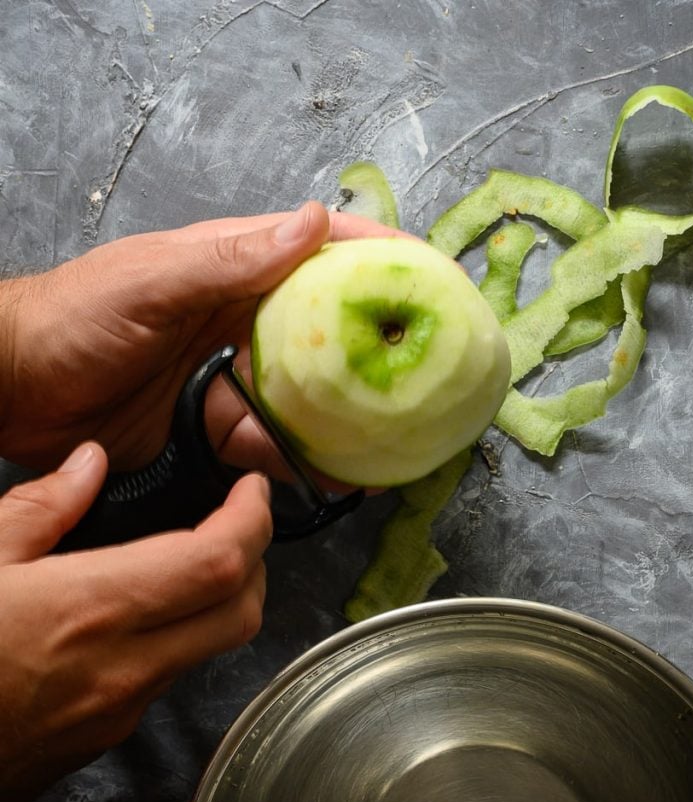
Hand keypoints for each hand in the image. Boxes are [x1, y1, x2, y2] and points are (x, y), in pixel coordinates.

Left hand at [0, 202, 401, 472]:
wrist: (11, 389)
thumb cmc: (72, 317)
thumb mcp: (152, 279)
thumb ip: (230, 259)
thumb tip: (316, 222)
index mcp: (235, 269)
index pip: (324, 254)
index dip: (384, 259)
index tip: (437, 280)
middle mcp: (244, 322)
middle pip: (331, 333)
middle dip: (381, 350)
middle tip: (433, 373)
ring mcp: (232, 379)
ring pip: (309, 398)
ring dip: (349, 419)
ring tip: (397, 439)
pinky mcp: (213, 429)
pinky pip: (270, 446)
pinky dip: (301, 462)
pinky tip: (335, 475)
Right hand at [0, 442, 271, 801]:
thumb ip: (36, 508)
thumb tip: (86, 465)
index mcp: (87, 609)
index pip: (218, 562)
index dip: (253, 520)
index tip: (251, 492)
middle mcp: (119, 669)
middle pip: (241, 615)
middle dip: (258, 563)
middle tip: (238, 525)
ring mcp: (115, 714)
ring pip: (209, 651)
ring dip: (219, 603)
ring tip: (190, 562)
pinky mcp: (99, 742)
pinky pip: (164, 681)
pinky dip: (176, 640)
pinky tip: (135, 617)